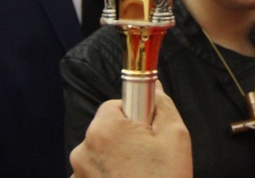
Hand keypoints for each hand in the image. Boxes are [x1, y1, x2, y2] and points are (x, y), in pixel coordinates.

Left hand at [70, 83, 191, 177]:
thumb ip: (162, 104)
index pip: (116, 105)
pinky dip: (111, 176)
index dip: (137, 114)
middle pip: (107, 130)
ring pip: (102, 153)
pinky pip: (97, 173)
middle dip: (127, 137)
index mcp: (104, 129)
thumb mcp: (175, 135)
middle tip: (151, 154)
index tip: (150, 130)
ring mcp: (79, 174)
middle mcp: (83, 149)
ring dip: (118, 158)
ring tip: (142, 174)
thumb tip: (154, 86)